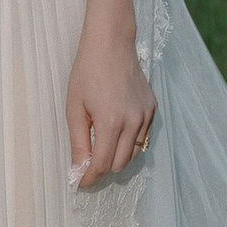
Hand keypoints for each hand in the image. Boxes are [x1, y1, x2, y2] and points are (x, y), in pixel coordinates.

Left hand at [66, 17, 155, 190]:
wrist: (111, 44)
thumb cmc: (87, 72)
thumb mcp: (75, 108)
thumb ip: (79, 142)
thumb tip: (79, 169)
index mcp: (111, 123)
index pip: (103, 165)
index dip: (90, 178)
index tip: (80, 183)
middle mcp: (133, 122)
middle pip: (120, 164)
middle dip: (103, 169)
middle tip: (87, 165)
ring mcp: (146, 116)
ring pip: (133, 154)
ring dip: (116, 157)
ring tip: (100, 146)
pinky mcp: (152, 109)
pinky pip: (142, 138)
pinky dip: (128, 142)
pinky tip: (115, 131)